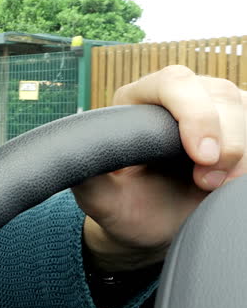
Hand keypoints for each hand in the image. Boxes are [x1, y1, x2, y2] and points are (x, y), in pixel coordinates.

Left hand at [73, 65, 246, 270]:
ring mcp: (211, 110)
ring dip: (240, 150)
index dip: (194, 113)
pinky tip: (233, 180)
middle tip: (207, 182)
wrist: (153, 225)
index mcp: (135, 101)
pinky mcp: (236, 128)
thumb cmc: (124, 207)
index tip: (201, 155)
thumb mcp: (101, 199)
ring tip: (214, 185)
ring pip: (243, 108)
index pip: (173, 82)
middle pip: (218, 95)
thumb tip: (78, 157)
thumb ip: (89, 176)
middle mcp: (175, 98)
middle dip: (224, 141)